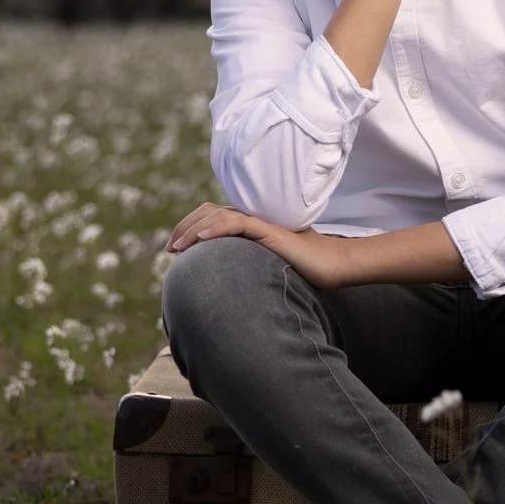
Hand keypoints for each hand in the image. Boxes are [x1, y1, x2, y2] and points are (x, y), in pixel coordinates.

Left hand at [163, 202, 359, 289]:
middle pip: (208, 212)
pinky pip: (237, 223)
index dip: (189, 228)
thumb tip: (226, 290)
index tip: (174, 250)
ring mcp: (261, 223)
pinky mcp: (269, 230)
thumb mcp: (267, 271)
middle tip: (169, 249)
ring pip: (218, 216)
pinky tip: (201, 239)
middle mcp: (252, 220)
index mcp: (250, 226)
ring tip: (177, 247)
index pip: (212, 217)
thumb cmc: (306, 271)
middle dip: (184, 228)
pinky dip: (216, 229)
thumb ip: (248, 270)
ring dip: (193, 230)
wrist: (334, 265)